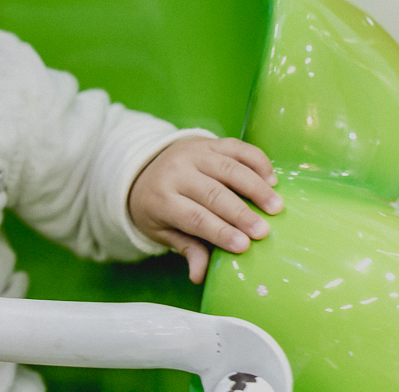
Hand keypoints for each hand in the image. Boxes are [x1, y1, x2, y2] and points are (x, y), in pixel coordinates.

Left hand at [129, 137, 282, 283]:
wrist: (143, 167)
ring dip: (254, 187)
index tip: (244, 246)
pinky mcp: (208, 142)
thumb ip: (186, 249)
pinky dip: (256, 161)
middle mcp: (176, 172)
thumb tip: (199, 276)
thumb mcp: (164, 230)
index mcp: (162, 198)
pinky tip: (271, 179)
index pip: (193, 216)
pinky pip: (235, 147)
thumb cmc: (159, 207)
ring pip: (227, 168)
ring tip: (276, 206)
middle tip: (264, 231)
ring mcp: (193, 153)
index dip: (219, 231)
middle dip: (240, 213)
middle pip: (212, 193)